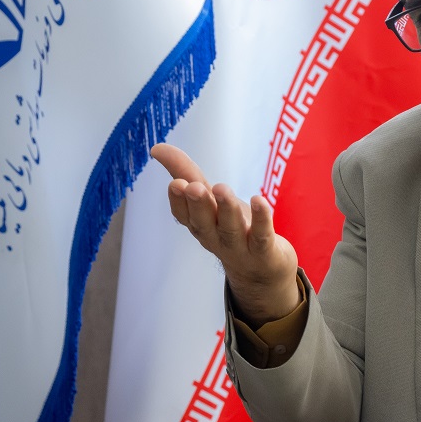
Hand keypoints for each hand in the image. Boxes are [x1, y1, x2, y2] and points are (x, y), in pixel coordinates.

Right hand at [150, 143, 300, 327]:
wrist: (261, 274)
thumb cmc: (231, 228)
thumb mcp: (208, 201)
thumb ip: (185, 172)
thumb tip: (155, 147)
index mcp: (200, 224)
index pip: (184, 215)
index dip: (179, 201)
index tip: (175, 183)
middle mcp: (216, 237)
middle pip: (204, 222)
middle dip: (198, 204)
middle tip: (192, 187)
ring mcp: (240, 247)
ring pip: (231, 229)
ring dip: (226, 209)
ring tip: (221, 189)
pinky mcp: (265, 251)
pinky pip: (263, 235)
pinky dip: (262, 219)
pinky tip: (259, 200)